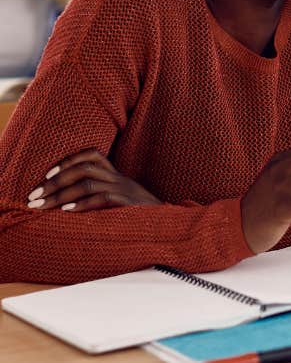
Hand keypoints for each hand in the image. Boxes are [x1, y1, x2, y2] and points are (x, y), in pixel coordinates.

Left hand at [27, 148, 161, 211]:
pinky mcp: (127, 203)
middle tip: (33, 195)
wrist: (169, 222)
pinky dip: (82, 204)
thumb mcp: (120, 199)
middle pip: (84, 168)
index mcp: (116, 175)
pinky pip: (102, 198)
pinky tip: (67, 211)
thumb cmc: (139, 214)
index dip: (67, 161)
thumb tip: (66, 202)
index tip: (46, 176)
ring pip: (88, 182)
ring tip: (42, 206)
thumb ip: (100, 195)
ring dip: (61, 194)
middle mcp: (119, 178)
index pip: (92, 155)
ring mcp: (124, 190)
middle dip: (54, 180)